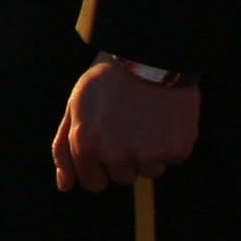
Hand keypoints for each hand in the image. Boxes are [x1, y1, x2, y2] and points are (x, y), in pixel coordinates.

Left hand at [51, 59, 201, 191]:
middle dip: (125, 157)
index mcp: (86, 145)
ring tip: (146, 118)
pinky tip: (164, 117)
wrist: (148, 53)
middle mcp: (116, 154)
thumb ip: (64, 149)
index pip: (93, 184)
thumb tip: (64, 186)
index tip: (107, 145)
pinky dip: (172, 142)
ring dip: (150, 150)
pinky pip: (174, 158)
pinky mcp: (176, 147)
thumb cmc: (107, 80)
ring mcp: (148, 153)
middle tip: (127, 124)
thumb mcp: (75, 107)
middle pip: (123, 178)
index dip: (99, 165)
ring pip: (150, 170)